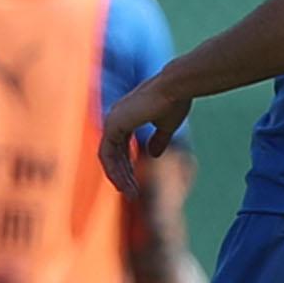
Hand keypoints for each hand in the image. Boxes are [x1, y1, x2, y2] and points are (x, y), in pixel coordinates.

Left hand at [99, 77, 190, 193]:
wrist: (176, 87)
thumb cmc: (175, 101)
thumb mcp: (167, 126)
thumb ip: (159, 140)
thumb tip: (153, 155)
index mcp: (126, 116)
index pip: (120, 147)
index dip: (127, 166)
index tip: (134, 183)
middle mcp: (115, 118)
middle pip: (113, 154)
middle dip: (123, 175)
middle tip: (132, 194)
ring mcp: (112, 120)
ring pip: (109, 157)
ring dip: (119, 177)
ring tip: (131, 194)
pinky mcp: (113, 125)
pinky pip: (107, 155)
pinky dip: (114, 171)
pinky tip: (124, 185)